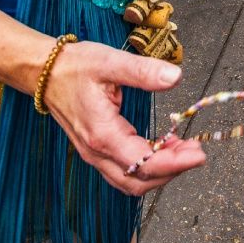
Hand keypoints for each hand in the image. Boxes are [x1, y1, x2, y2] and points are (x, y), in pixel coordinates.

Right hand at [42, 39, 205, 194]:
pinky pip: (124, 171)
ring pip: (131, 181)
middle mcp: (97, 152)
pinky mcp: (96, 150)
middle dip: (172, 171)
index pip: (144, 162)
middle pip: (139, 181)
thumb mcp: (110, 61)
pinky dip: (146, 166)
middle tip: (196, 152)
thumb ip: (143, 71)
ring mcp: (94, 154)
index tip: (199, 154)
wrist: (44, 72)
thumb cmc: (75, 66)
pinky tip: (162, 147)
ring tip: (182, 150)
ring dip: (160, 172)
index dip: (175, 163)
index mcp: (102, 134)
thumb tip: (175, 77)